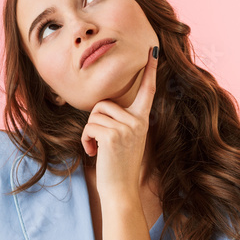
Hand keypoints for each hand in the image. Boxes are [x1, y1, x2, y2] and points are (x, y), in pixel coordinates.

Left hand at [80, 46, 157, 198]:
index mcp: (143, 119)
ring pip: (94, 114)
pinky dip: (86, 140)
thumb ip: (120, 121)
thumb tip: (105, 107)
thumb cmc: (118, 165)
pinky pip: (90, 126)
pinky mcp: (113, 135)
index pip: (148, 90)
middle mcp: (139, 121)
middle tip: (100, 141)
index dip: (150, 69)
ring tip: (98, 148)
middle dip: (94, 121)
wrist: (120, 190)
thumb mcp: (124, 139)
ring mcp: (128, 128)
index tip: (152, 50)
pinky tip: (94, 153)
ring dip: (89, 132)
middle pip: (104, 104)